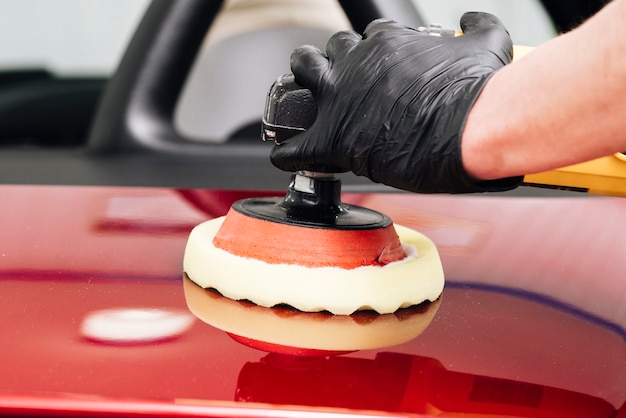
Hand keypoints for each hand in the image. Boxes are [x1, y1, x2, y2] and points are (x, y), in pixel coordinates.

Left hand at [270, 12, 522, 192]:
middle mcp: (358, 62)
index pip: (369, 37)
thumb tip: (472, 20)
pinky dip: (287, 151)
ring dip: (301, 85)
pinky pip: (294, 145)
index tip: (377, 68)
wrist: (469, 127)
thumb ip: (477, 27)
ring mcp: (341, 96)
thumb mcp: (487, 45)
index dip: (371, 52)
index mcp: (389, 44)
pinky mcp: (333, 136)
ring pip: (303, 74)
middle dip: (333, 61)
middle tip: (341, 82)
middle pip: (331, 50)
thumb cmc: (476, 92)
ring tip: (304, 102)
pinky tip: (286, 155)